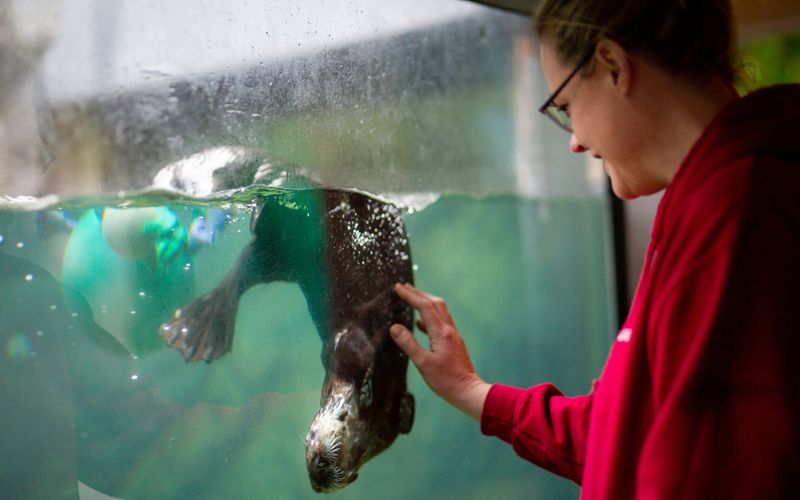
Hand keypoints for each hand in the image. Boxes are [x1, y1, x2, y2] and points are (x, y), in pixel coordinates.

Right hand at [390, 283, 490, 420]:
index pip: (425, 307)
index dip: (410, 295)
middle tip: (404, 287)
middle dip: (419, 294)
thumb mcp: (423, 363)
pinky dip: (429, 318)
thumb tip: (394, 327)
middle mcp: (449, 330)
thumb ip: (409, 344)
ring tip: (411, 299)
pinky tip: (420, 324)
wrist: (468, 391)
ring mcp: (452, 336)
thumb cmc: (445, 380)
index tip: (398, 287)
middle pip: (435, 303)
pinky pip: (440, 323)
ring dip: (426, 303)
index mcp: (441, 333)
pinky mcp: (453, 343)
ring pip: (440, 312)